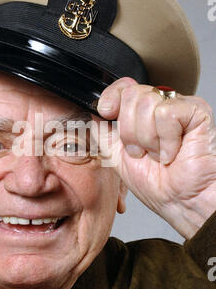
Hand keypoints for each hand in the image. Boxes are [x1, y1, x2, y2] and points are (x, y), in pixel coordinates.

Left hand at [96, 77, 215, 238]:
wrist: (178, 201)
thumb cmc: (156, 183)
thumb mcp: (115, 155)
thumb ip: (103, 131)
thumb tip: (92, 112)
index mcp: (143, 113)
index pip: (124, 86)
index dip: (111, 96)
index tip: (105, 112)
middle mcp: (161, 105)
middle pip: (132, 95)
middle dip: (129, 131)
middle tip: (141, 152)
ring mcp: (180, 106)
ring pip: (147, 104)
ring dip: (147, 139)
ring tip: (158, 154)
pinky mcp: (196, 111)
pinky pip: (166, 113)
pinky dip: (165, 139)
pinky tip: (172, 152)